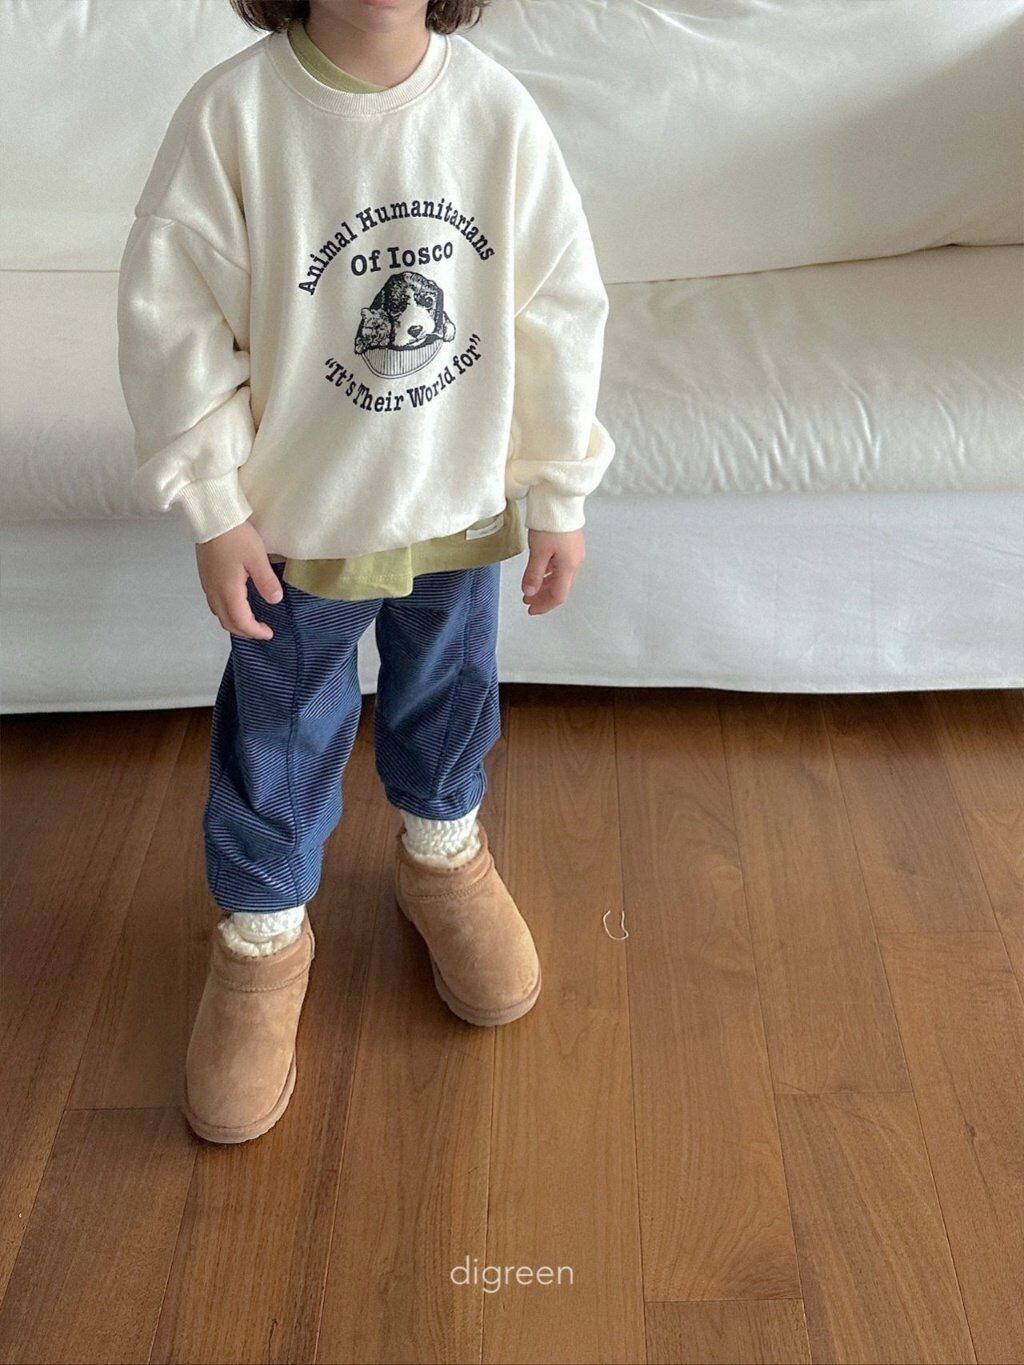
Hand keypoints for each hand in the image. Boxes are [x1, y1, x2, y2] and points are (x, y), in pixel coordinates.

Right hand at [195, 520, 282, 640]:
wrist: (212, 517)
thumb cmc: (236, 537)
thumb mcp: (257, 558)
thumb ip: (266, 582)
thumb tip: (275, 600)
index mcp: (228, 591)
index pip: (241, 621)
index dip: (255, 632)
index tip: (269, 633)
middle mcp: (214, 592)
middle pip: (227, 622)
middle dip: (244, 631)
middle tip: (261, 631)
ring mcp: (207, 585)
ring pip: (219, 613)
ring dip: (234, 622)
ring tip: (250, 620)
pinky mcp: (205, 577)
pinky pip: (215, 603)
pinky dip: (227, 611)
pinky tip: (237, 603)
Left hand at [520, 528, 585, 614]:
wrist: (560, 501)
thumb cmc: (550, 525)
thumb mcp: (538, 552)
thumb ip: (534, 574)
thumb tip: (529, 593)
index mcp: (569, 567)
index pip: (558, 595)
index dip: (544, 605)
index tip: (530, 609)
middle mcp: (575, 563)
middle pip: (560, 588)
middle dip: (543, 596)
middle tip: (527, 600)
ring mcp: (574, 554)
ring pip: (560, 577)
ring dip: (545, 585)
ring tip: (530, 588)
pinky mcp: (571, 545)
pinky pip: (561, 567)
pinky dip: (549, 574)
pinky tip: (539, 572)